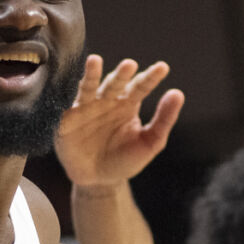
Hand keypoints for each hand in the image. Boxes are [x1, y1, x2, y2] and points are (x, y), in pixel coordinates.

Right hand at [55, 55, 182, 186]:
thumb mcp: (150, 143)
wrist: (98, 182)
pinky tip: (68, 84)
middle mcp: (106, 101)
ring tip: (94, 61)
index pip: (140, 87)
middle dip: (121, 74)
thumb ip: (164, 120)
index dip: (150, 78)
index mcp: (127, 103)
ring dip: (91, 75)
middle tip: (129, 65)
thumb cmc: (124, 160)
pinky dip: (66, 94)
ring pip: (88, 88)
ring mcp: (85, 108)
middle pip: (114, 84)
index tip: (163, 68)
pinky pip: (65, 105)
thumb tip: (178, 93)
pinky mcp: (66, 119)